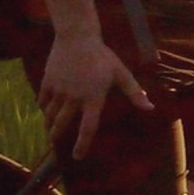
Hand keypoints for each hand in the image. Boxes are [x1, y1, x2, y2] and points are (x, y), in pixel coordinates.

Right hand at [38, 32, 152, 158]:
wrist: (77, 37)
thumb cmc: (102, 56)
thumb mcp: (121, 73)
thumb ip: (134, 93)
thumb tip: (150, 108)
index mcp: (93, 99)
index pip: (87, 128)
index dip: (82, 145)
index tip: (77, 157)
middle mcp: (74, 98)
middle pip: (62, 125)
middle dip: (56, 136)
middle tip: (54, 144)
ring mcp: (59, 90)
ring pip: (50, 114)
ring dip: (49, 124)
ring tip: (49, 130)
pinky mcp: (48, 82)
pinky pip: (42, 100)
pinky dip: (43, 106)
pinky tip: (44, 109)